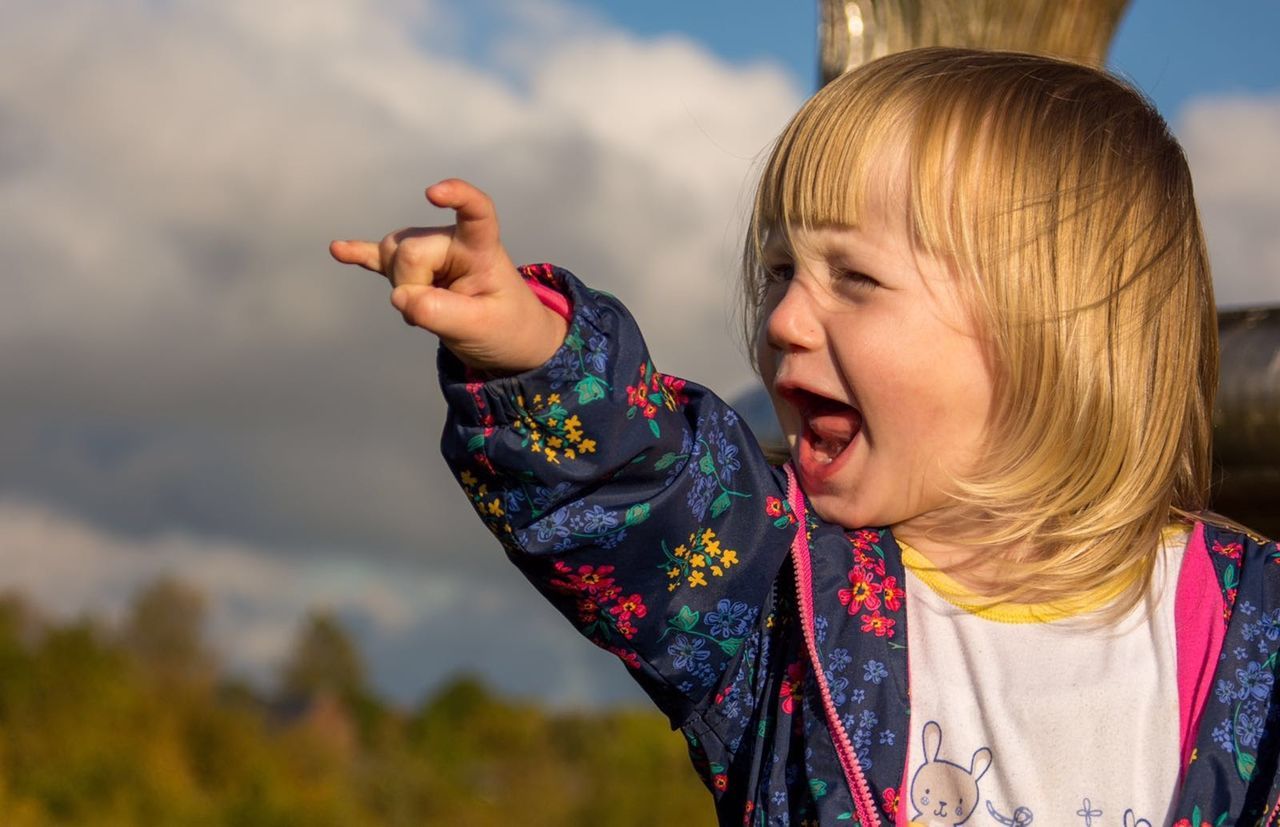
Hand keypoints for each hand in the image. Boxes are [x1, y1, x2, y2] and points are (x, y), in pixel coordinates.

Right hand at [330, 179, 568, 373]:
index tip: (433, 193)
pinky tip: (337, 250)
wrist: (504, 336)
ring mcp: (429, 251)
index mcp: (481, 248)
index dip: (457, 197)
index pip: (475, 212)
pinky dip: (360, 254)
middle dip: (412, 288)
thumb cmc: (504, 327)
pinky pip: (380, 257)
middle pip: (409, 251)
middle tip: (441, 312)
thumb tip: (398, 297)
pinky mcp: (412, 268)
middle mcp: (452, 240)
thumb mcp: (480, 328)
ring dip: (401, 288)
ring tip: (431, 307)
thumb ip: (439, 313)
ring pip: (391, 255)